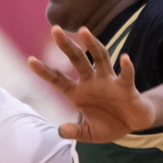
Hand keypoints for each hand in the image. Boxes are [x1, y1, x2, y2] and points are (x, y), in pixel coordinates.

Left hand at [26, 26, 158, 141]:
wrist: (132, 125)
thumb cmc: (108, 125)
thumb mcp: (88, 133)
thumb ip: (75, 131)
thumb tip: (61, 130)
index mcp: (77, 92)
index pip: (58, 79)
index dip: (45, 71)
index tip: (30, 61)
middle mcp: (91, 81)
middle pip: (78, 59)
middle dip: (66, 45)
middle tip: (55, 29)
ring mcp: (109, 81)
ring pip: (100, 58)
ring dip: (93, 44)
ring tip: (84, 31)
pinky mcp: (125, 86)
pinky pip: (126, 75)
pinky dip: (126, 67)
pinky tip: (124, 58)